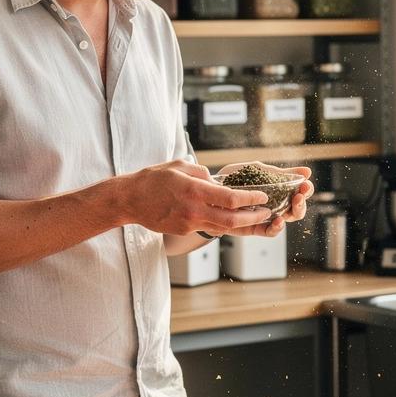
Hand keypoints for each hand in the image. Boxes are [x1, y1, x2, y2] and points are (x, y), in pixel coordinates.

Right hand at [125, 159, 272, 235]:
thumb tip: (217, 181)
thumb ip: (202, 173)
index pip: (231, 198)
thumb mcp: (179, 166)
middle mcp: (193, 210)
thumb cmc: (153, 179)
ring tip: (251, 216)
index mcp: (195, 190)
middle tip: (265, 212)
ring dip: (239, 223)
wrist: (130, 200)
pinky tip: (224, 216)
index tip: (263, 196)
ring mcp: (188, 223)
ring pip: (221, 227)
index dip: (251, 199)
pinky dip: (218, 222)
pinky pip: (206, 227)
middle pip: (232, 220)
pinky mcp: (183, 231)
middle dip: (252, 217)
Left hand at [210, 162, 314, 237]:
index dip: (305, 190)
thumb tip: (307, 171)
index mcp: (278, 191)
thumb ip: (281, 173)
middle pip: (296, 209)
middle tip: (301, 194)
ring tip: (293, 203)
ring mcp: (265, 217)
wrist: (208, 189)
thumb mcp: (258, 170)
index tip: (306, 183)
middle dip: (302, 201)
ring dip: (293, 212)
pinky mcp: (253, 227)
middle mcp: (275, 205)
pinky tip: (278, 220)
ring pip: (286, 220)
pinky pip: (268, 232)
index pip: (299, 193)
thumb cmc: (234, 178)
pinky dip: (275, 228)